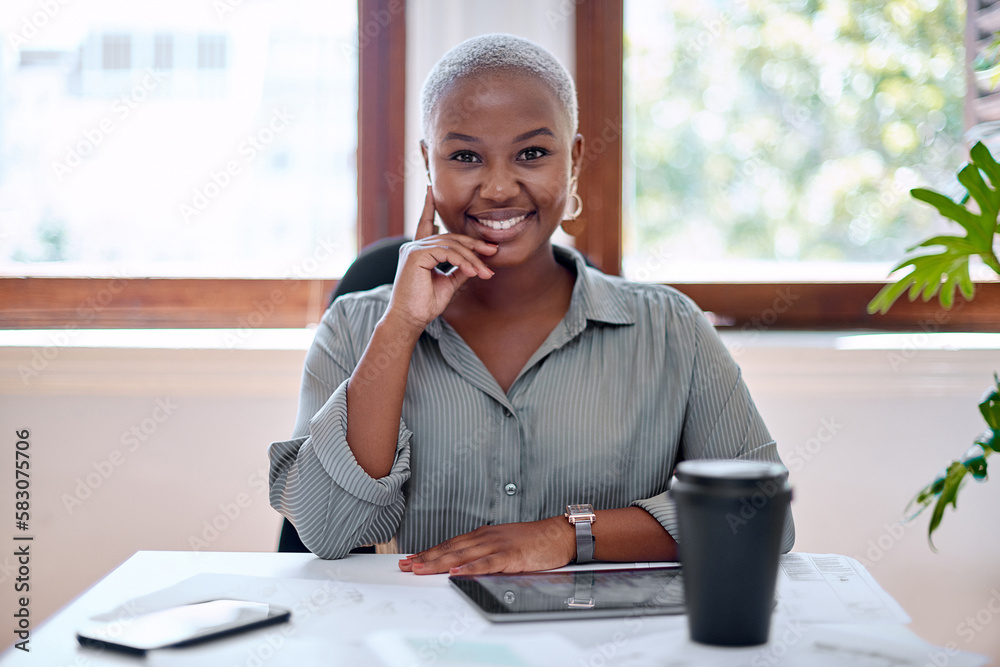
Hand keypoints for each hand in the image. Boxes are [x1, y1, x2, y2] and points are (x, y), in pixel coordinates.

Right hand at [385, 186, 497, 330]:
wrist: (411, 319)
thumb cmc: (425, 304)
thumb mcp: (448, 283)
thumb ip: (459, 269)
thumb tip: (475, 263)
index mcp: (419, 250)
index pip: (425, 223)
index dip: (428, 206)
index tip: (430, 189)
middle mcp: (414, 246)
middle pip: (450, 238)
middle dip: (473, 245)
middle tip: (493, 252)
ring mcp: (413, 249)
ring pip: (451, 245)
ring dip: (472, 259)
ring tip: (485, 272)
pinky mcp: (415, 255)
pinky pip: (446, 252)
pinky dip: (462, 261)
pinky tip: (473, 272)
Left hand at [398, 517, 575, 574]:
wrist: (558, 534)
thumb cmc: (534, 541)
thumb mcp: (504, 545)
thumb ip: (485, 554)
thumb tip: (465, 566)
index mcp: (483, 536)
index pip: (450, 545)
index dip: (429, 553)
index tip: (412, 560)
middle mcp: (486, 538)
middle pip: (450, 549)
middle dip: (425, 558)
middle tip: (406, 566)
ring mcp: (497, 546)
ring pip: (462, 555)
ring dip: (439, 563)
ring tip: (420, 569)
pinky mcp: (510, 555)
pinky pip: (487, 563)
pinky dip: (470, 568)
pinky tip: (457, 573)